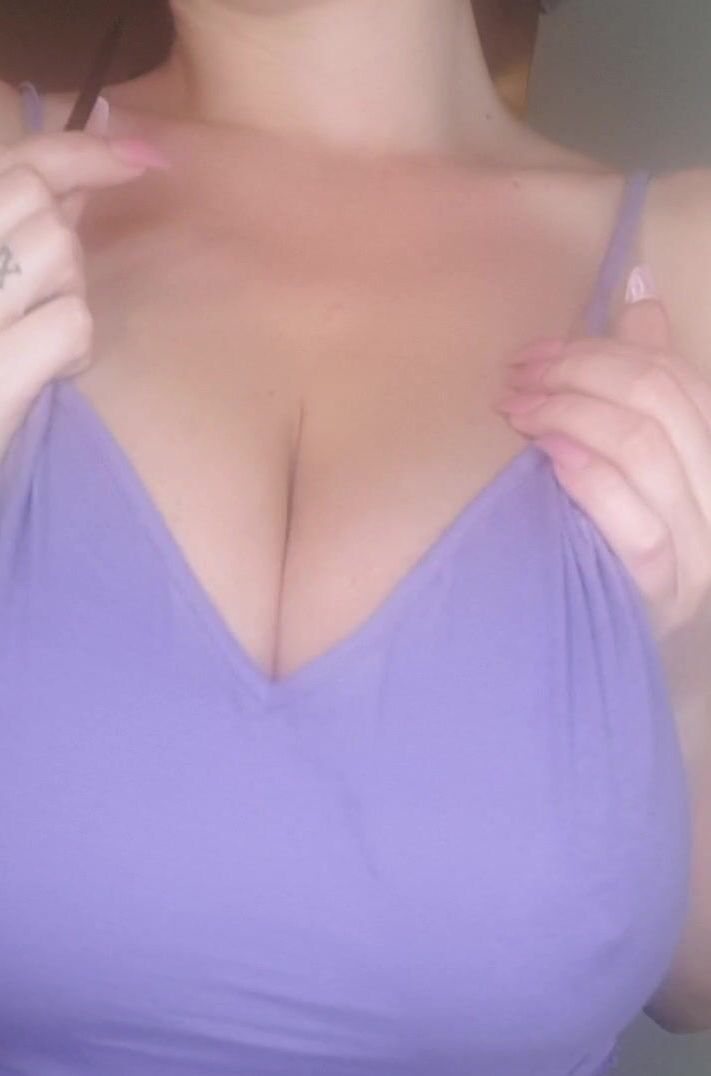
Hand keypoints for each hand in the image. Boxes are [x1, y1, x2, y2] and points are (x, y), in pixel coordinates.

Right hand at [0, 122, 164, 552]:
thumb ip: (10, 231)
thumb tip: (91, 155)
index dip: (77, 149)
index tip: (139, 154)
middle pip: (34, 198)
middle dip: (67, 247)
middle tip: (48, 308)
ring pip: (57, 251)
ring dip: (72, 300)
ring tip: (38, 350)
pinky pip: (72, 321)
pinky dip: (77, 351)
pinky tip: (47, 382)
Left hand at [494, 274, 710, 647]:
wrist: (587, 658)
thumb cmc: (602, 547)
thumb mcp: (628, 459)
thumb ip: (644, 375)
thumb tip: (638, 285)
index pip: (677, 381)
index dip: (606, 352)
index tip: (534, 353)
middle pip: (660, 404)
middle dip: (581, 376)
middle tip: (516, 379)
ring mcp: (699, 555)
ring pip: (645, 452)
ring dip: (571, 416)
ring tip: (517, 411)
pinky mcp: (665, 595)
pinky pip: (635, 525)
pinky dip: (590, 480)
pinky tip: (549, 458)